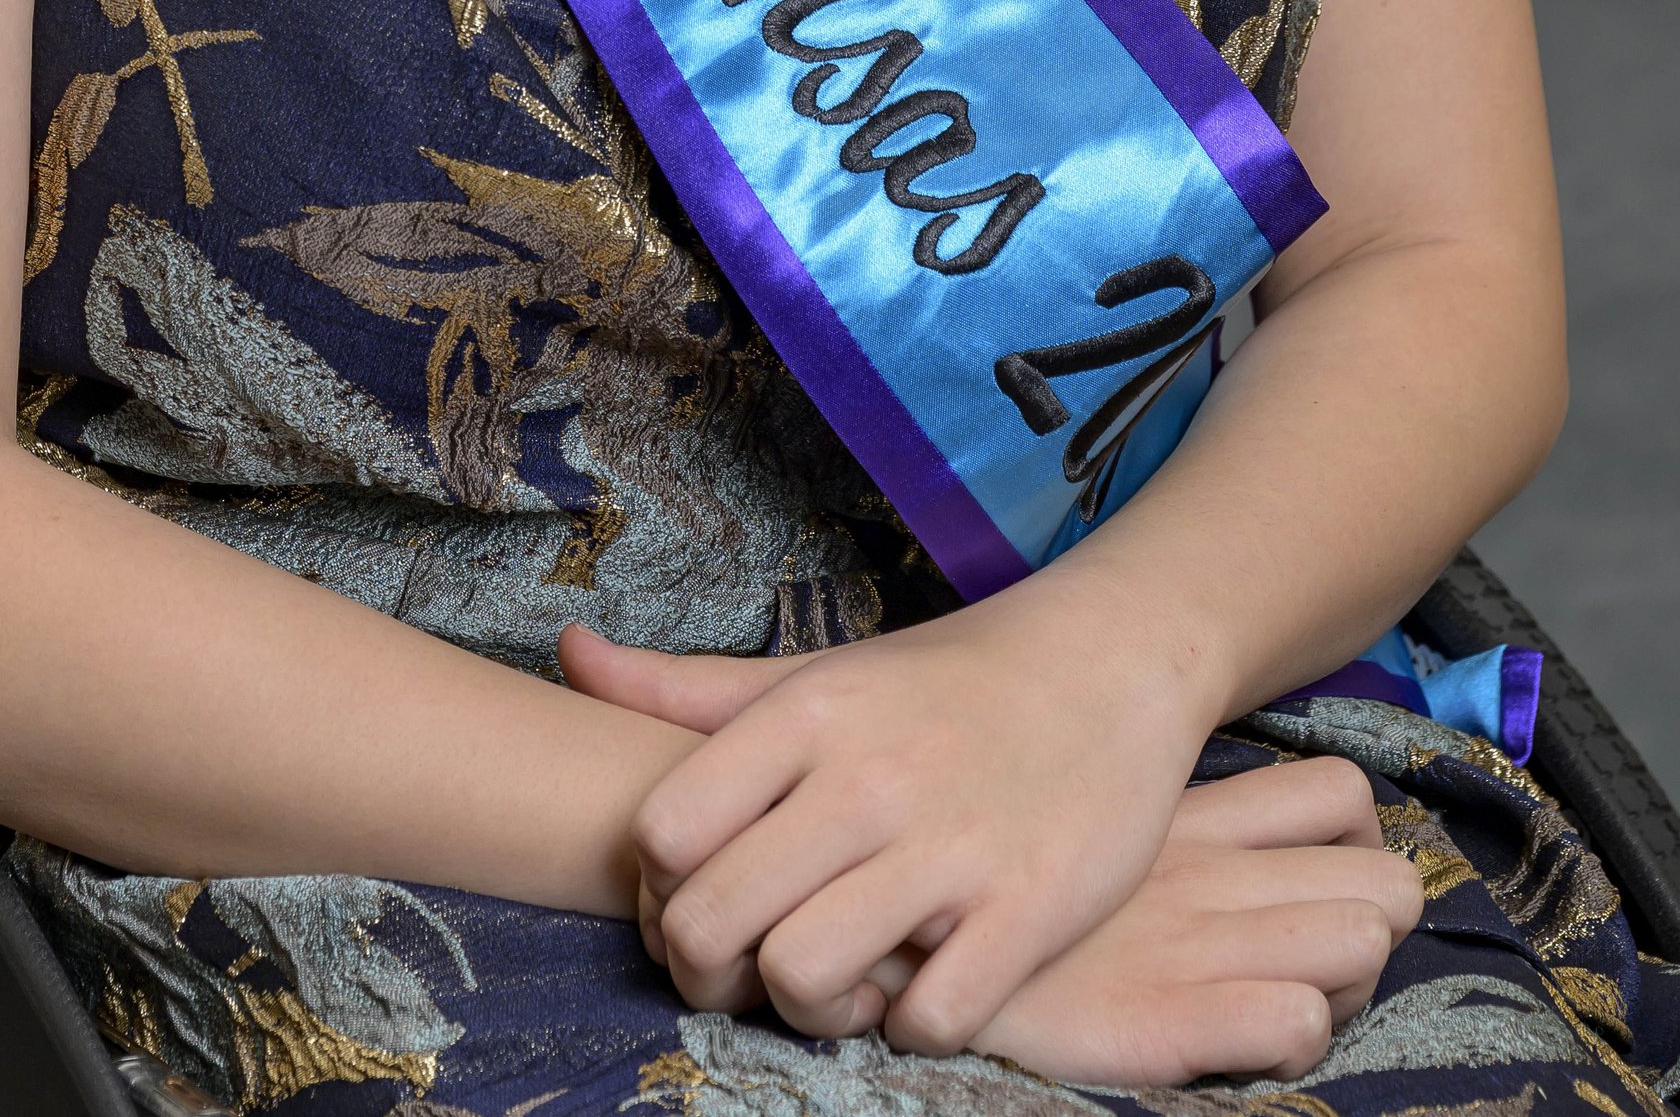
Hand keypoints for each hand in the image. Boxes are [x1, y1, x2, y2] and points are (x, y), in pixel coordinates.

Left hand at [561, 580, 1217, 1048]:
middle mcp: (867, 777)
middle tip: (751, 962)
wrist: (1109, 660)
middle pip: (713, 924)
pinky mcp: (1030, 908)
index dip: (661, 889)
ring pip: (803, 981)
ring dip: (808, 1008)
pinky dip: (914, 1023)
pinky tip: (926, 980)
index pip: (661, 831)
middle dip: (710, 971)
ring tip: (839, 976)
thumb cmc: (943, 681)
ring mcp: (950, 845)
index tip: (701, 891)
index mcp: (806, 716)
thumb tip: (569, 657)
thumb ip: (689, 688)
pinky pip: (928, 1021)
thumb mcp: (816, 671)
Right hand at [965, 758, 1421, 1082]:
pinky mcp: (1169, 1020)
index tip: (1322, 882)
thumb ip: (1122, 822)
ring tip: (1295, 1001)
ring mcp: (1194, 944)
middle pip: (1384, 877)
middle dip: (1370, 925)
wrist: (908, 952)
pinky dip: (1296, 1034)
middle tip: (1316, 959)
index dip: (1358, 845)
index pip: (1335, 793)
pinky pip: (1294, 1018)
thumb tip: (1183, 837)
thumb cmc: (990, 897)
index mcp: (1188, 822)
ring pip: (1362, 935)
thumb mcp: (1065, 833)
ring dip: (1348, 982)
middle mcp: (1209, 873)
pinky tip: (1254, 1043)